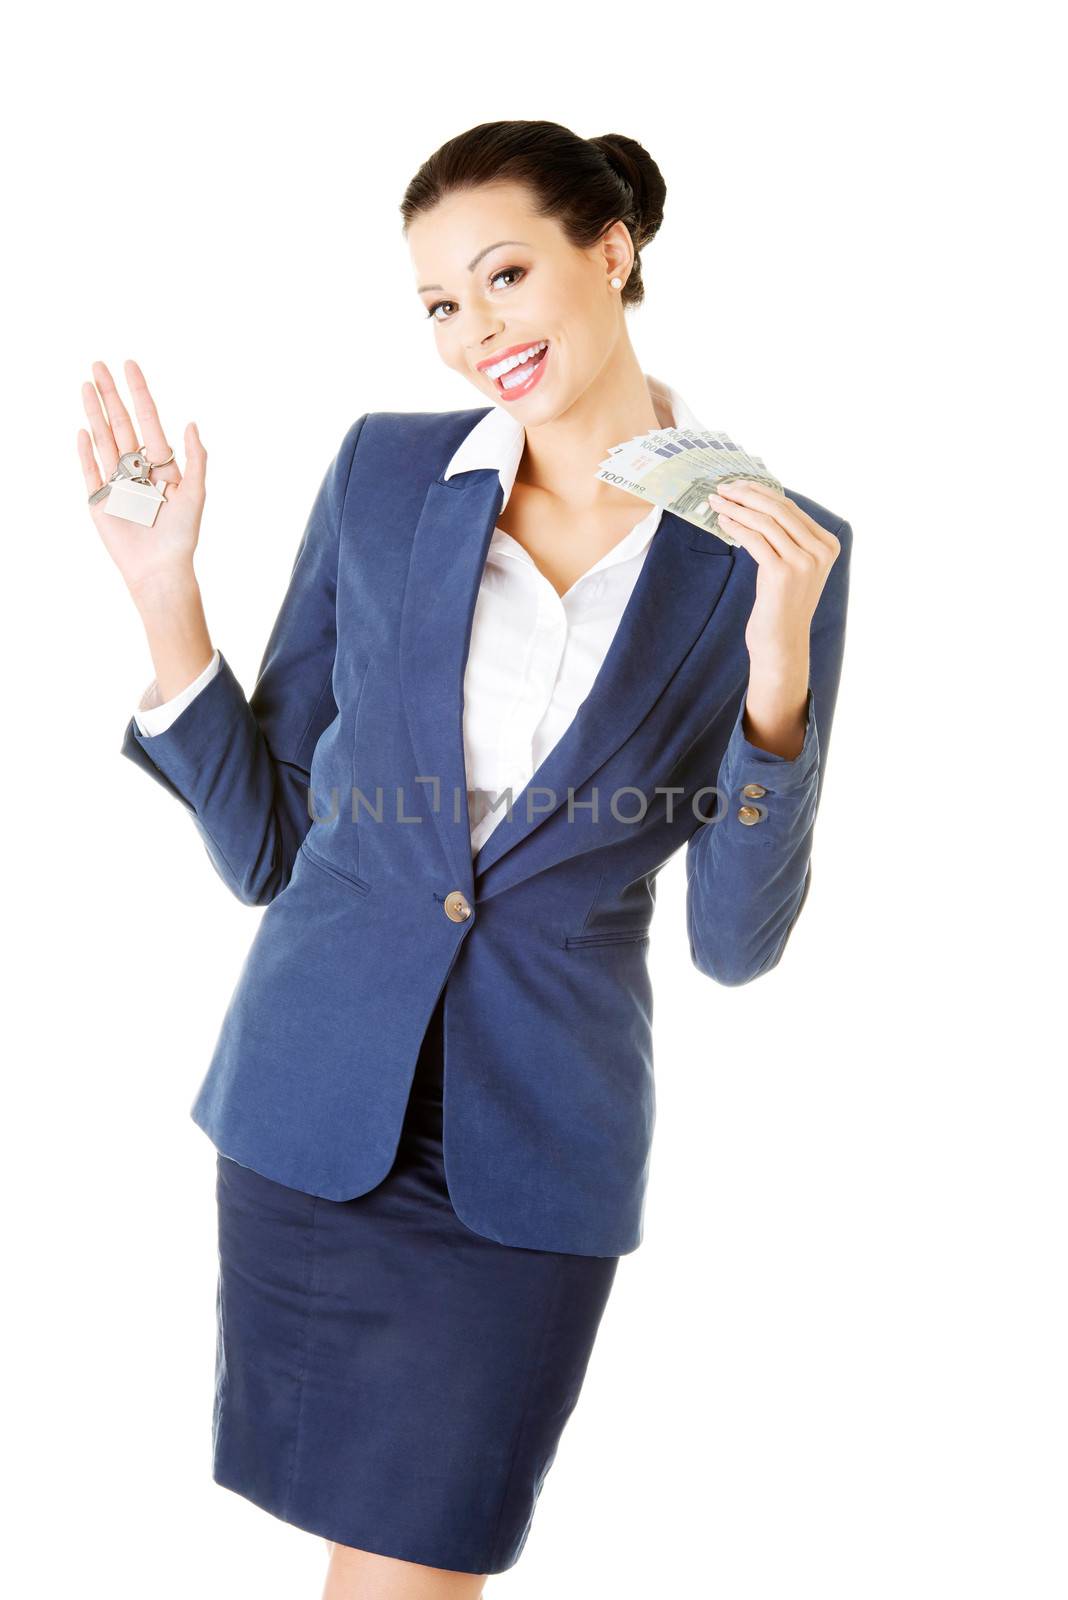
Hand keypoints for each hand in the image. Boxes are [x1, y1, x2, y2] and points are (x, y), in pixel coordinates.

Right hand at [77, 359, 206, 605]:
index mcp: (161, 464)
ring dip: (95, 412)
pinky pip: (90, 469)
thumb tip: (191, 424)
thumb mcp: (196, 494)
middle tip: (98, 364)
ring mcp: (116, 482)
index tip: (130, 365)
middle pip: (122, 423)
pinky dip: (86, 450)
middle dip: (110, 394)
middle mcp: (137, 468)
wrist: (159, 569)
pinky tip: (83, 428)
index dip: (139, 393)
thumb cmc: (181, 535)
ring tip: (86, 385)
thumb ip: (195, 459)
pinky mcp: (99, 499)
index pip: (148, 420)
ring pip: (104, 439)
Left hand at [707, 480, 841, 671]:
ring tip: (716, 502)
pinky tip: (722, 521)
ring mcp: (803, 562)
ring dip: (737, 508)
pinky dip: (736, 527)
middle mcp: (820, 551)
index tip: (739, 486)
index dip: (762, 492)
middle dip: (747, 495)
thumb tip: (758, 502)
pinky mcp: (782, 574)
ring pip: (765, 522)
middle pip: (778, 510)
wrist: (781, 641)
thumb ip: (787, 537)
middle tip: (722, 488)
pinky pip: (755, 540)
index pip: (791, 508)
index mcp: (827, 545)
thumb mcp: (793, 565)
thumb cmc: (781, 603)